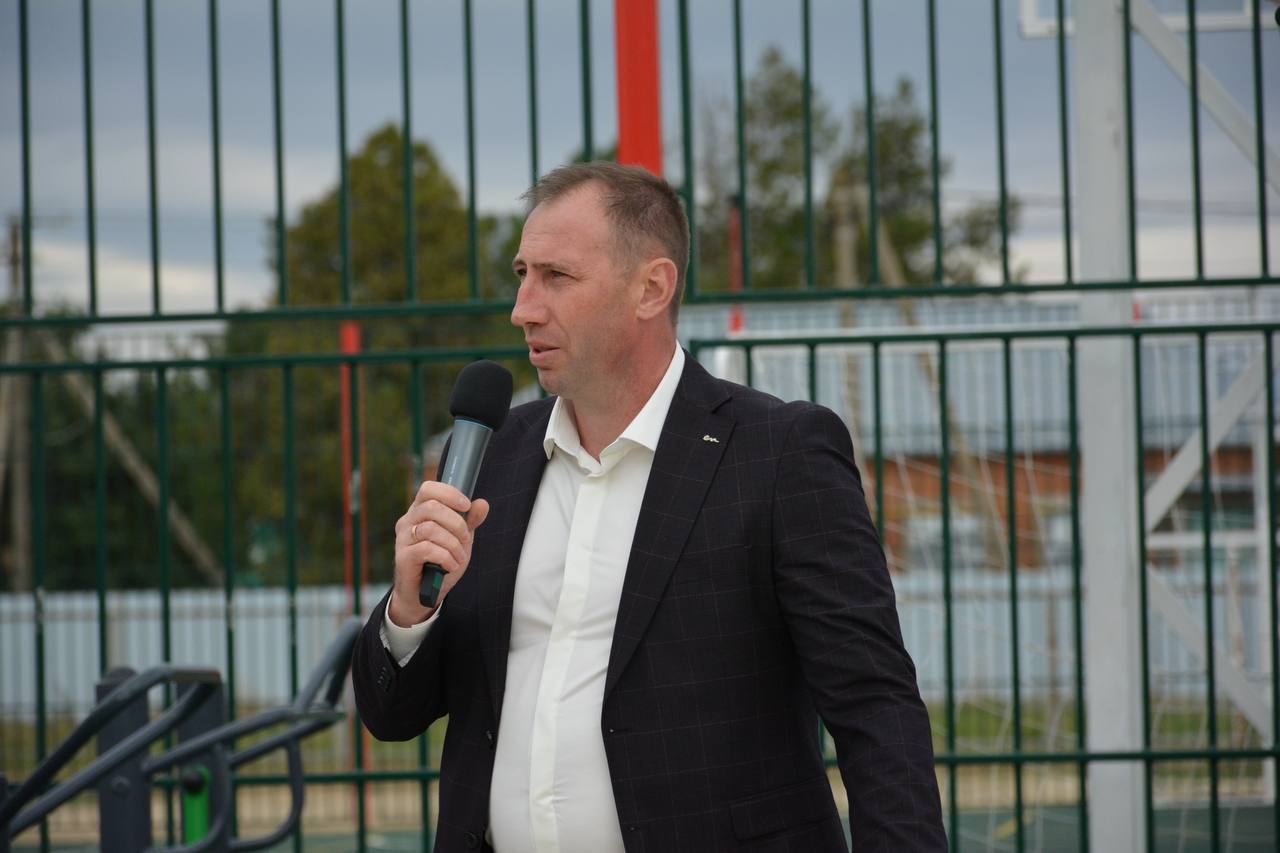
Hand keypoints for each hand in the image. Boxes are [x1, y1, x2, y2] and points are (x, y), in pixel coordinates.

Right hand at [389, 481, 490, 625]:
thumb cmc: (440, 562)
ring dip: (453, 544)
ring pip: (431, 528)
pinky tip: (450, 565)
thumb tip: (482, 503)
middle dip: (456, 523)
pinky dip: (446, 557)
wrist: (425, 594)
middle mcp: (408, 521)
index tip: (466, 505)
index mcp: (420, 511)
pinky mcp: (403, 557)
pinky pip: (427, 549)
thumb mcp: (460, 539)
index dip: (449, 493)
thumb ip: (470, 521)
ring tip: (459, 557)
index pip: (428, 488)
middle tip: (466, 539)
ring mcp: (403, 539)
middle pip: (432, 507)